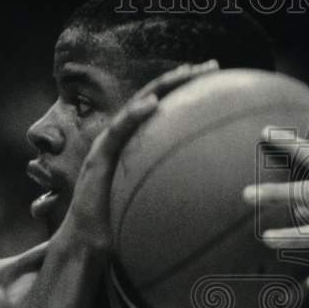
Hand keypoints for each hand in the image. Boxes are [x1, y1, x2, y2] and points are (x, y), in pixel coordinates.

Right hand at [61, 60, 218, 251]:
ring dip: (162, 86)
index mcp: (138, 143)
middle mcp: (124, 137)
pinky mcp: (98, 156)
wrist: (90, 242)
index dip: (189, 91)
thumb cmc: (124, 225)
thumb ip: (179, 188)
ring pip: (138, 105)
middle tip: (212, 66)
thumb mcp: (159, 200)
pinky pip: (119, 131)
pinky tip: (153, 103)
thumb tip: (218, 195)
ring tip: (186, 72)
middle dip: (183, 78)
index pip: (166, 109)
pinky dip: (135, 114)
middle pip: (155, 97)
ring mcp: (109, 143)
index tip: (218, 80)